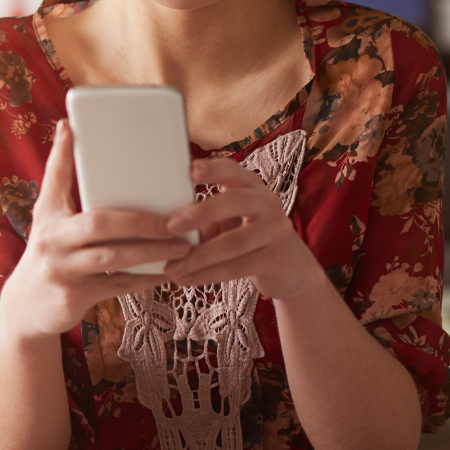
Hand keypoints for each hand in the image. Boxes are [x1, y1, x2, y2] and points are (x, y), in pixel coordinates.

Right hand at [0, 121, 191, 339]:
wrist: (26, 308)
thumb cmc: (50, 254)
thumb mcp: (48, 220)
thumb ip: (61, 183)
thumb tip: (68, 130)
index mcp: (47, 214)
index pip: (54, 178)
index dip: (62, 153)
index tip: (71, 125)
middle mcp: (51, 239)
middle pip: (99, 223)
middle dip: (140, 221)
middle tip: (172, 220)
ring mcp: (62, 269)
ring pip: (113, 256)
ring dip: (152, 251)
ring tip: (181, 247)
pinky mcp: (74, 296)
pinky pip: (118, 285)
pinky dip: (144, 279)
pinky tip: (166, 273)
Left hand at [162, 156, 325, 303]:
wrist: (289, 269)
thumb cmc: (245, 238)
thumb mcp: (228, 221)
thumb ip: (203, 216)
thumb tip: (160, 222)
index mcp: (251, 186)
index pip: (233, 170)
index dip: (213, 169)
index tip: (190, 171)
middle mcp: (268, 203)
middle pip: (237, 201)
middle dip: (202, 212)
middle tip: (171, 226)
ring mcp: (276, 231)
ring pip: (234, 242)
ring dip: (198, 257)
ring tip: (170, 267)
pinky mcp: (277, 258)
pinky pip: (238, 267)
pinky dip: (207, 275)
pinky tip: (185, 279)